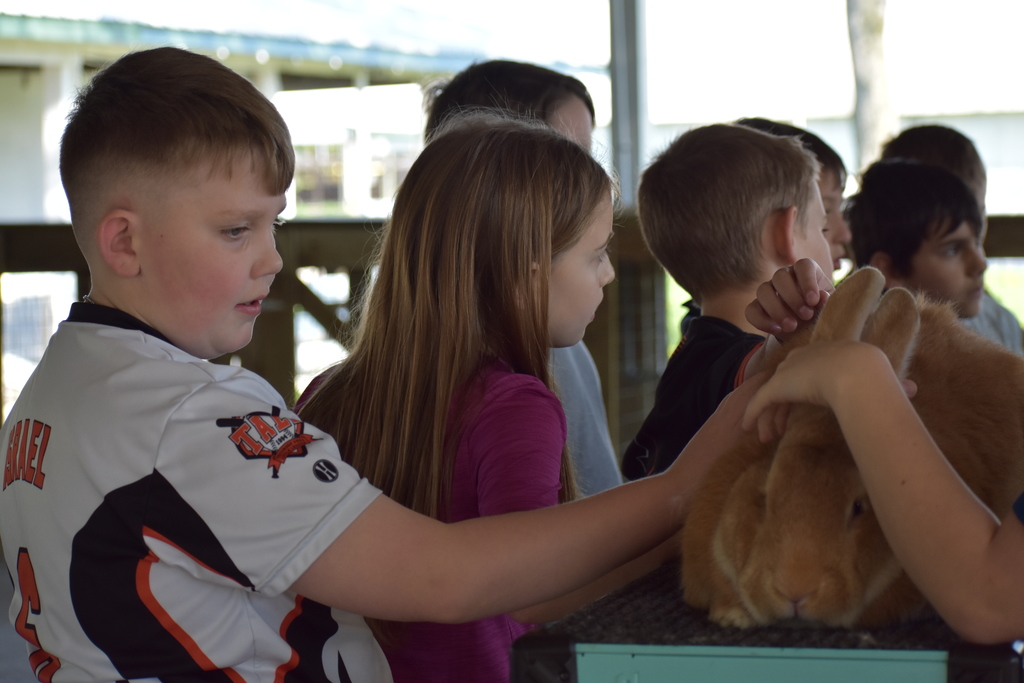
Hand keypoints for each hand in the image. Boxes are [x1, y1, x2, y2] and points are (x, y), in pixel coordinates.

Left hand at [741, 341, 915, 442]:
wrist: (859, 372)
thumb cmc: (876, 377)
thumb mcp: (886, 380)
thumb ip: (895, 385)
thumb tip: (915, 390)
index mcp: (828, 354)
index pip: (808, 373)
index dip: (803, 392)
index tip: (801, 412)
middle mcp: (804, 358)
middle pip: (785, 384)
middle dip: (781, 407)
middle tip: (778, 430)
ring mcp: (789, 371)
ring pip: (772, 396)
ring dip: (769, 417)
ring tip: (767, 438)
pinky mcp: (778, 386)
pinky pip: (760, 402)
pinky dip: (754, 415)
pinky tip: (750, 428)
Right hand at [746, 259, 833, 339]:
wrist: (807, 330)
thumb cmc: (821, 314)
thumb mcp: (829, 309)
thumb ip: (827, 303)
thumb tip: (822, 297)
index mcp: (806, 272)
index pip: (803, 266)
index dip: (807, 281)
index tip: (813, 300)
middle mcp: (785, 277)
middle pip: (780, 276)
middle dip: (792, 297)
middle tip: (806, 315)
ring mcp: (769, 291)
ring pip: (763, 290)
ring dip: (776, 310)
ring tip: (792, 326)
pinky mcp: (757, 307)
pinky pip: (751, 310)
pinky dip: (762, 321)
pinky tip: (777, 330)